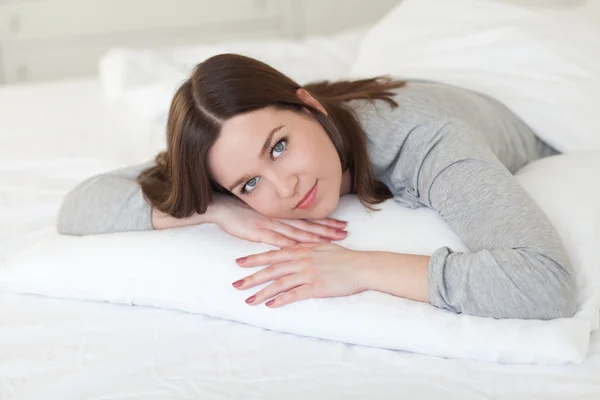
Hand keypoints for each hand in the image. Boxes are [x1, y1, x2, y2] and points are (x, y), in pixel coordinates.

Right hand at [213, 195, 347, 247]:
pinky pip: (278, 239)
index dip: (326, 223)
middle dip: (328, 229)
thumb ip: (279, 224)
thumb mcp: (265, 216)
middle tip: (345, 232)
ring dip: (316, 236)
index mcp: (282, 215)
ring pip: (298, 232)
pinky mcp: (259, 232)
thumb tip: (295, 231)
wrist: (223, 208)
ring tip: (332, 239)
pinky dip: (291, 244)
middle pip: (308, 225)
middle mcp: (280, 219)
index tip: (342, 225)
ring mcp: (271, 225)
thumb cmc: (243, 213)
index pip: (309, 219)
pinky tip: (303, 248)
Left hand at [231, 242, 367, 307]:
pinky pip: (294, 294)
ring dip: (262, 292)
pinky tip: (270, 306)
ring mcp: (308, 273)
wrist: (361, 266)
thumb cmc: (344, 257)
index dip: (255, 258)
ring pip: (279, 283)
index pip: (273, 254)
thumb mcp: (322, 247)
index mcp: (301, 250)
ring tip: (248, 300)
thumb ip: (305, 249)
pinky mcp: (316, 287)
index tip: (239, 262)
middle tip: (236, 284)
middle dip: (251, 277)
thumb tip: (293, 250)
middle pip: (271, 269)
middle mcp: (301, 260)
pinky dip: (280, 300)